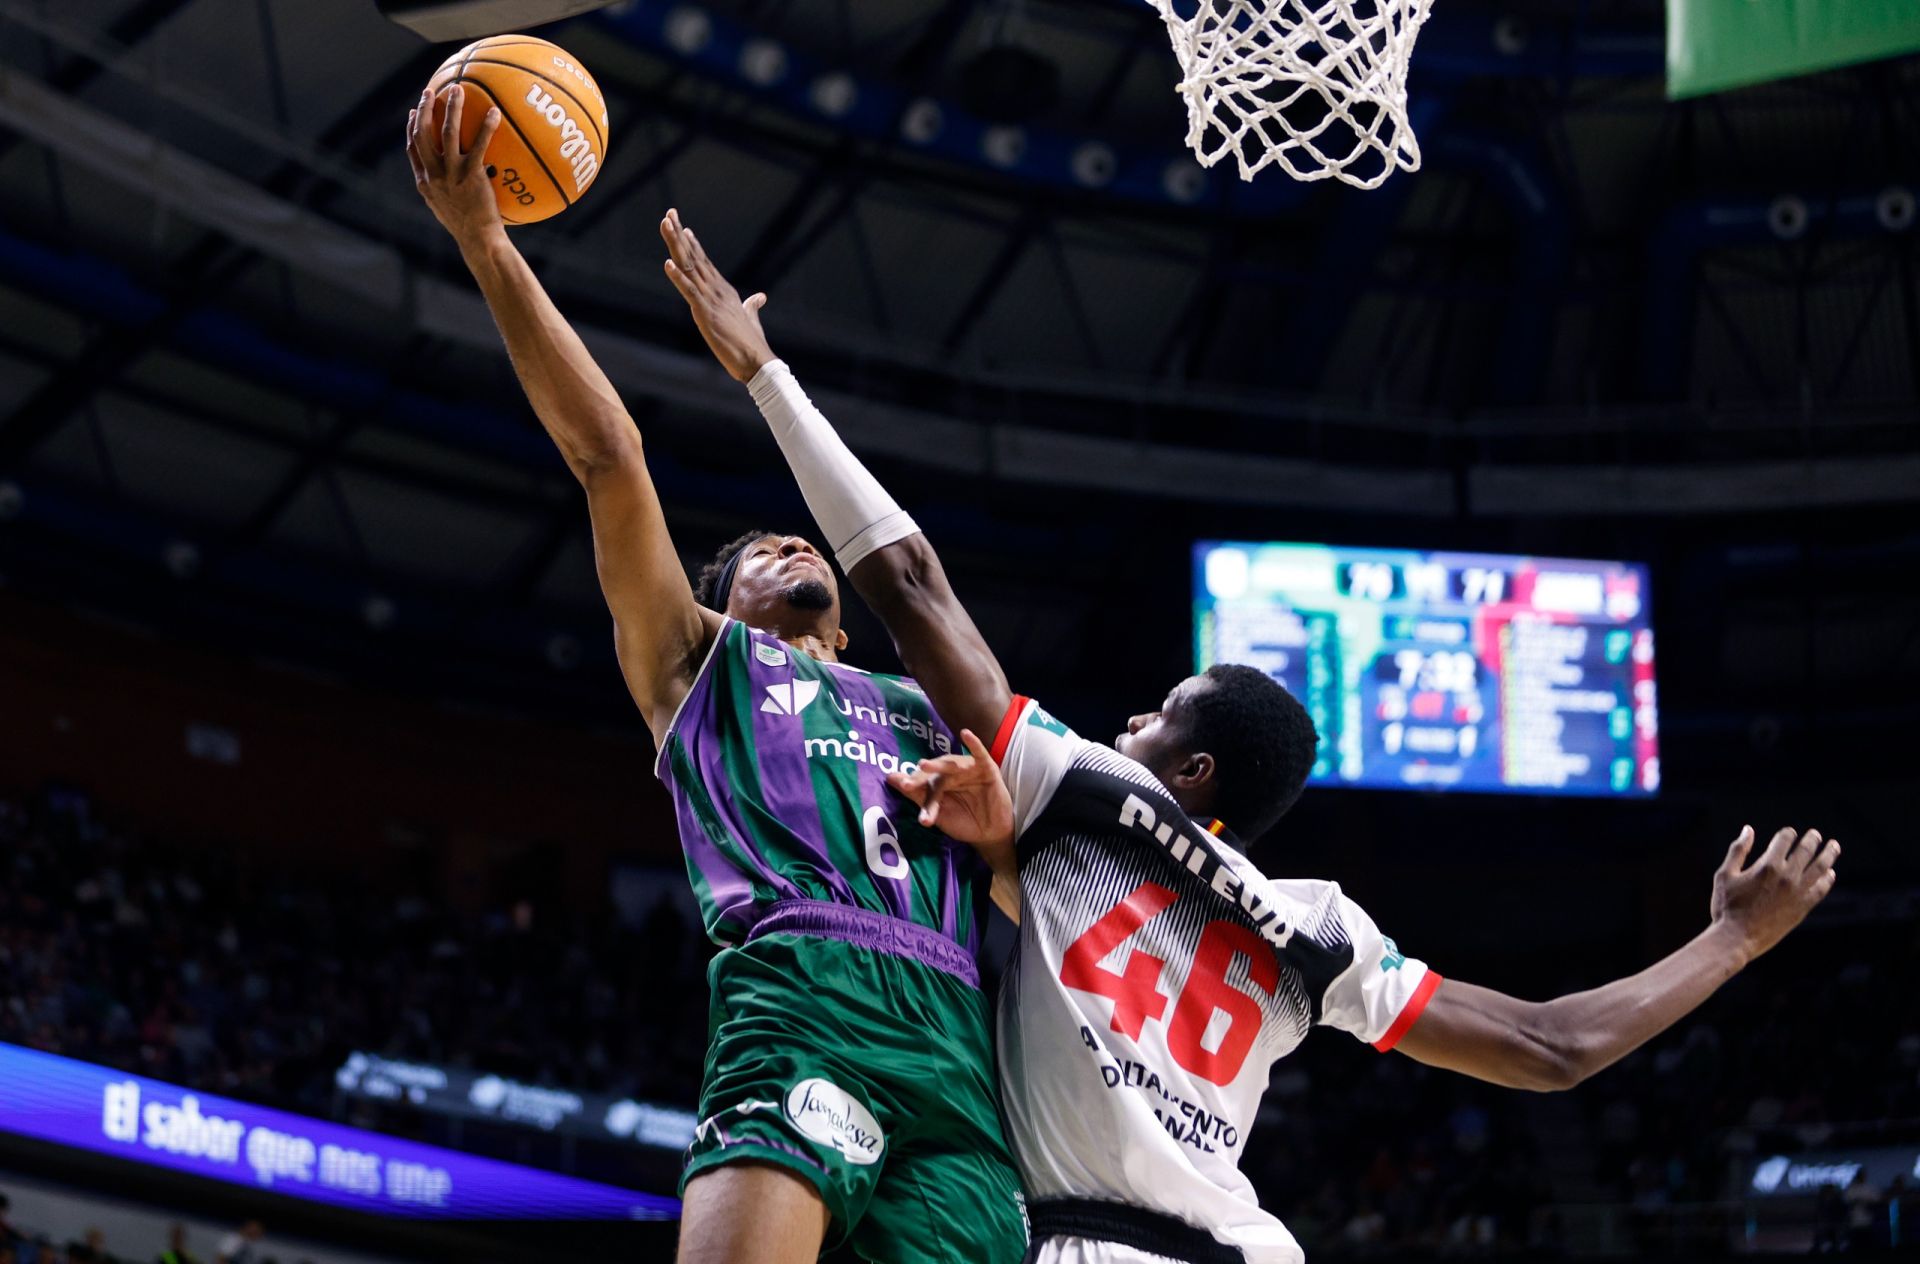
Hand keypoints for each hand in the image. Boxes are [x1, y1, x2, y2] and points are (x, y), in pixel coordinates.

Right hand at [406, 86, 504, 248]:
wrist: (478, 240)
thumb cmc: (468, 229)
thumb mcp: (448, 210)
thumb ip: (445, 191)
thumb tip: (455, 178)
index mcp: (424, 183)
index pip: (413, 149)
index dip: (412, 128)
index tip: (414, 112)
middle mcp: (433, 175)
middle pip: (423, 134)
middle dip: (425, 109)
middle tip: (430, 91)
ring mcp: (451, 174)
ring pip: (446, 132)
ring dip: (450, 107)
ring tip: (457, 89)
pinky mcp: (470, 175)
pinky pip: (478, 144)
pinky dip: (485, 126)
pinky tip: (493, 113)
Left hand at [659, 208, 775, 381]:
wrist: (758, 362)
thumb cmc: (752, 343)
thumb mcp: (750, 319)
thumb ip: (752, 305)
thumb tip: (759, 297)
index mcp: (724, 291)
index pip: (705, 263)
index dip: (693, 245)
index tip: (684, 227)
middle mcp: (717, 290)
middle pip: (694, 257)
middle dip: (680, 235)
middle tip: (669, 213)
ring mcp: (711, 300)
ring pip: (689, 267)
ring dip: (676, 245)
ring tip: (666, 224)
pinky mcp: (706, 314)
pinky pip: (689, 292)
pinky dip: (678, 277)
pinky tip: (667, 264)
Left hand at [885, 730, 1013, 851]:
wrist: (990, 833)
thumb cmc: (963, 821)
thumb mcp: (938, 813)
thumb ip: (917, 796)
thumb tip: (889, 778)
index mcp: (938, 783)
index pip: (923, 782)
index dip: (912, 784)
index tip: (902, 787)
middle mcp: (951, 773)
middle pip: (935, 772)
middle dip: (921, 776)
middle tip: (908, 783)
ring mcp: (968, 769)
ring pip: (951, 764)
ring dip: (938, 764)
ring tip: (923, 765)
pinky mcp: (986, 768)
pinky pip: (979, 754)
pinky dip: (974, 743)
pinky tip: (966, 734)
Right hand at [1710, 825, 1838, 962]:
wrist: (1737, 938)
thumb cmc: (1726, 906)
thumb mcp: (1725, 875)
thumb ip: (1738, 850)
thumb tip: (1748, 829)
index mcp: (1767, 865)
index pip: (1784, 840)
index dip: (1788, 834)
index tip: (1790, 833)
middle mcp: (1787, 876)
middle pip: (1806, 850)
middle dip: (1812, 840)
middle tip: (1816, 834)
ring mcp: (1798, 893)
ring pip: (1820, 868)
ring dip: (1829, 855)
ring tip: (1834, 846)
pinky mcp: (1803, 908)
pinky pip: (1821, 890)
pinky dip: (1827, 880)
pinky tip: (1830, 874)